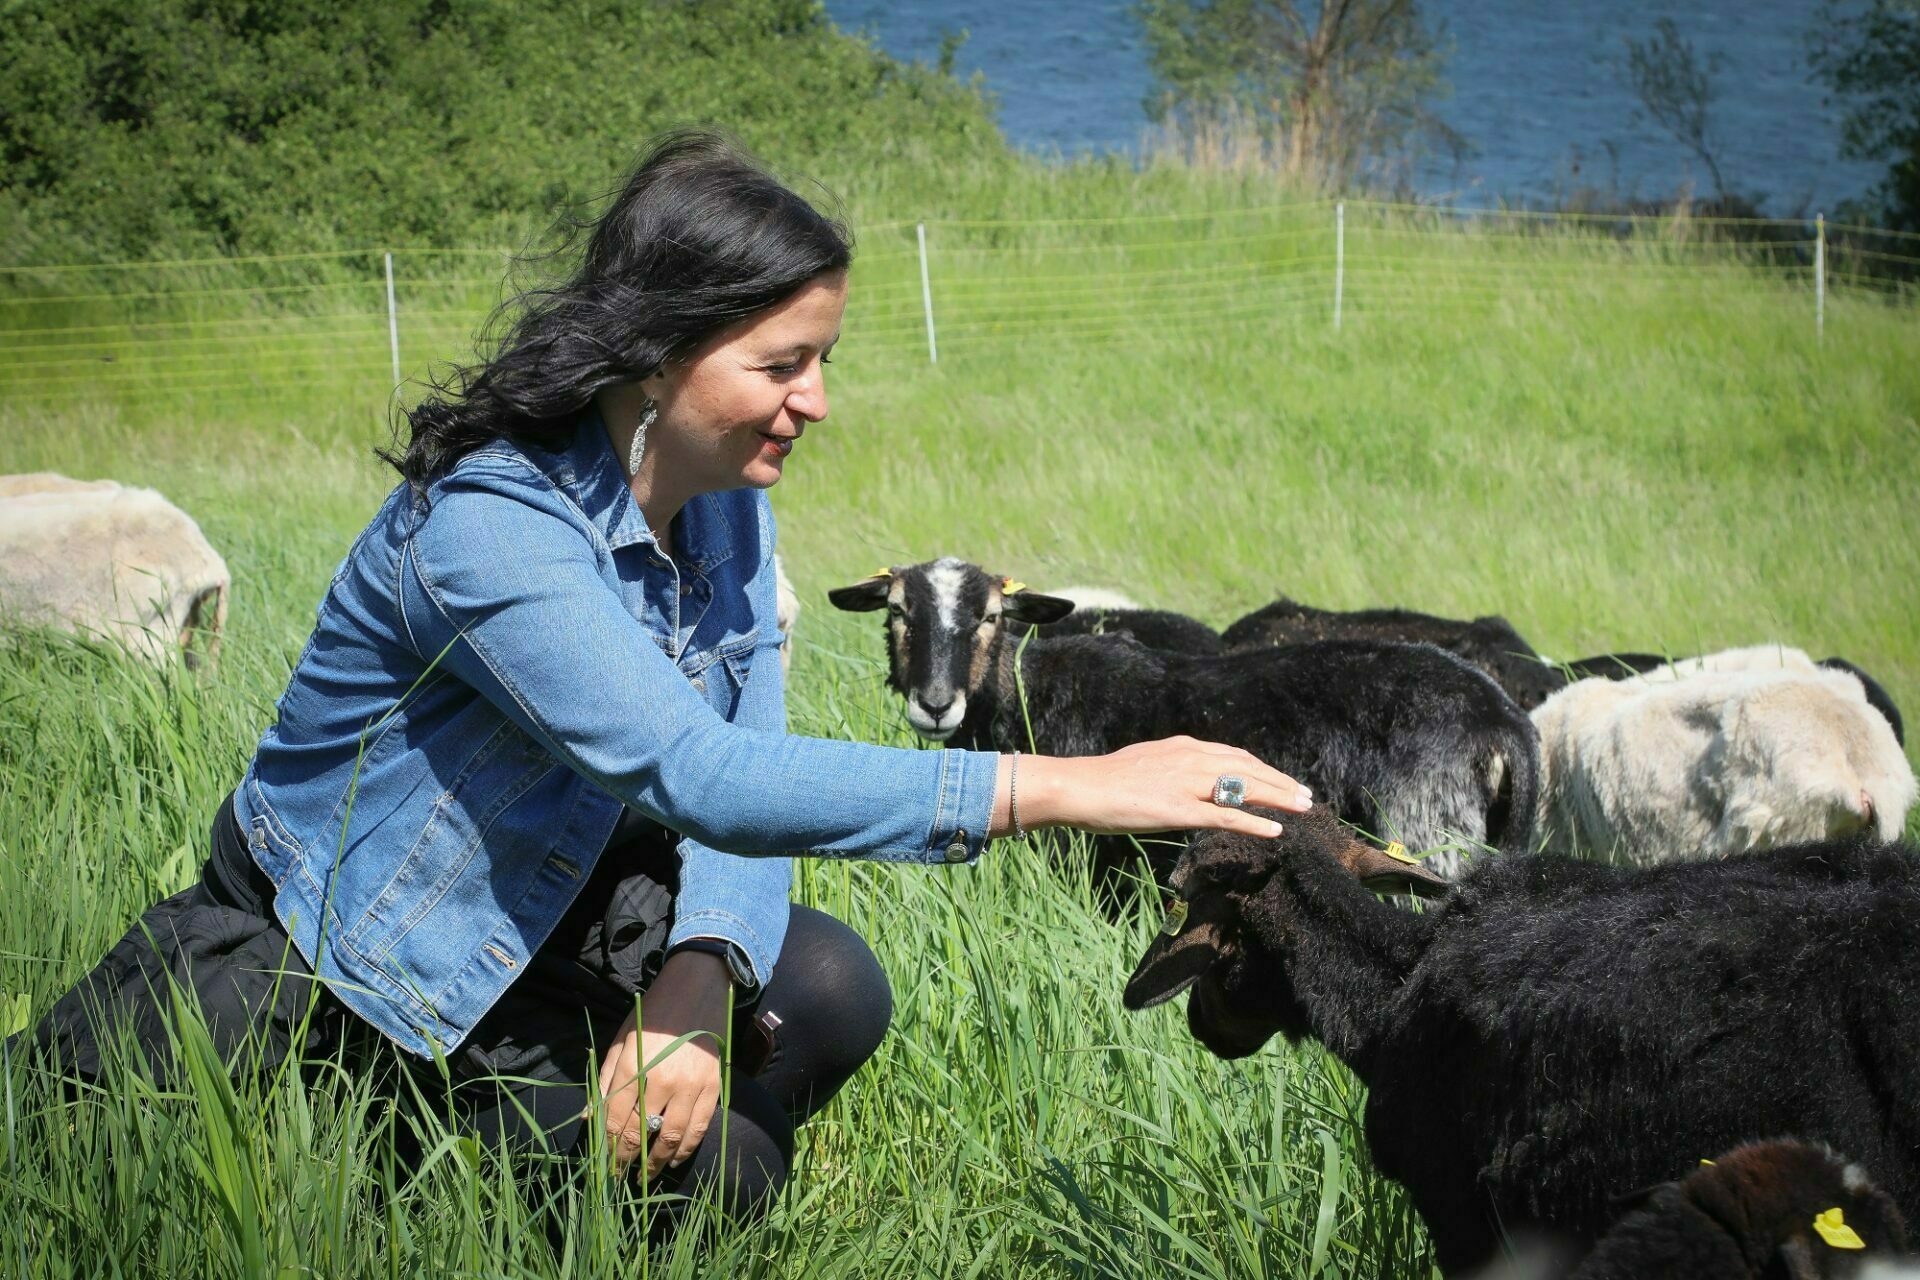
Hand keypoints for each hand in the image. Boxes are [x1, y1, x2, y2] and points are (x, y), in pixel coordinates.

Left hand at [591, 950, 730, 1178]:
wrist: (699, 988)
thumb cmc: (654, 1013)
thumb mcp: (622, 1040)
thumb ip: (606, 1080)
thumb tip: (590, 1118)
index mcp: (632, 1068)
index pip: (614, 1121)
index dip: (607, 1149)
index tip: (603, 1166)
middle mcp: (660, 1081)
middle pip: (640, 1134)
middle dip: (626, 1161)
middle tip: (619, 1179)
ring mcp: (690, 1086)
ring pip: (670, 1139)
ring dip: (656, 1163)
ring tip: (645, 1177)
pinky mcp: (712, 1087)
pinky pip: (698, 1129)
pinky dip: (685, 1149)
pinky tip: (673, 1159)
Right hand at [1004, 737, 1312, 839]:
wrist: (1078, 786)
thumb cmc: (1103, 782)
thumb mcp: (1145, 766)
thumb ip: (1171, 771)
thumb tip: (1186, 784)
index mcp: (1182, 747)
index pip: (1234, 756)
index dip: (1264, 769)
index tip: (1284, 780)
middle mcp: (1189, 758)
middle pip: (1248, 768)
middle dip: (1281, 781)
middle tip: (1307, 796)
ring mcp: (1186, 783)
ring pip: (1244, 788)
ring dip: (1278, 798)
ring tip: (1302, 808)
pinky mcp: (1178, 808)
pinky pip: (1225, 817)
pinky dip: (1254, 823)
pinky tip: (1275, 832)